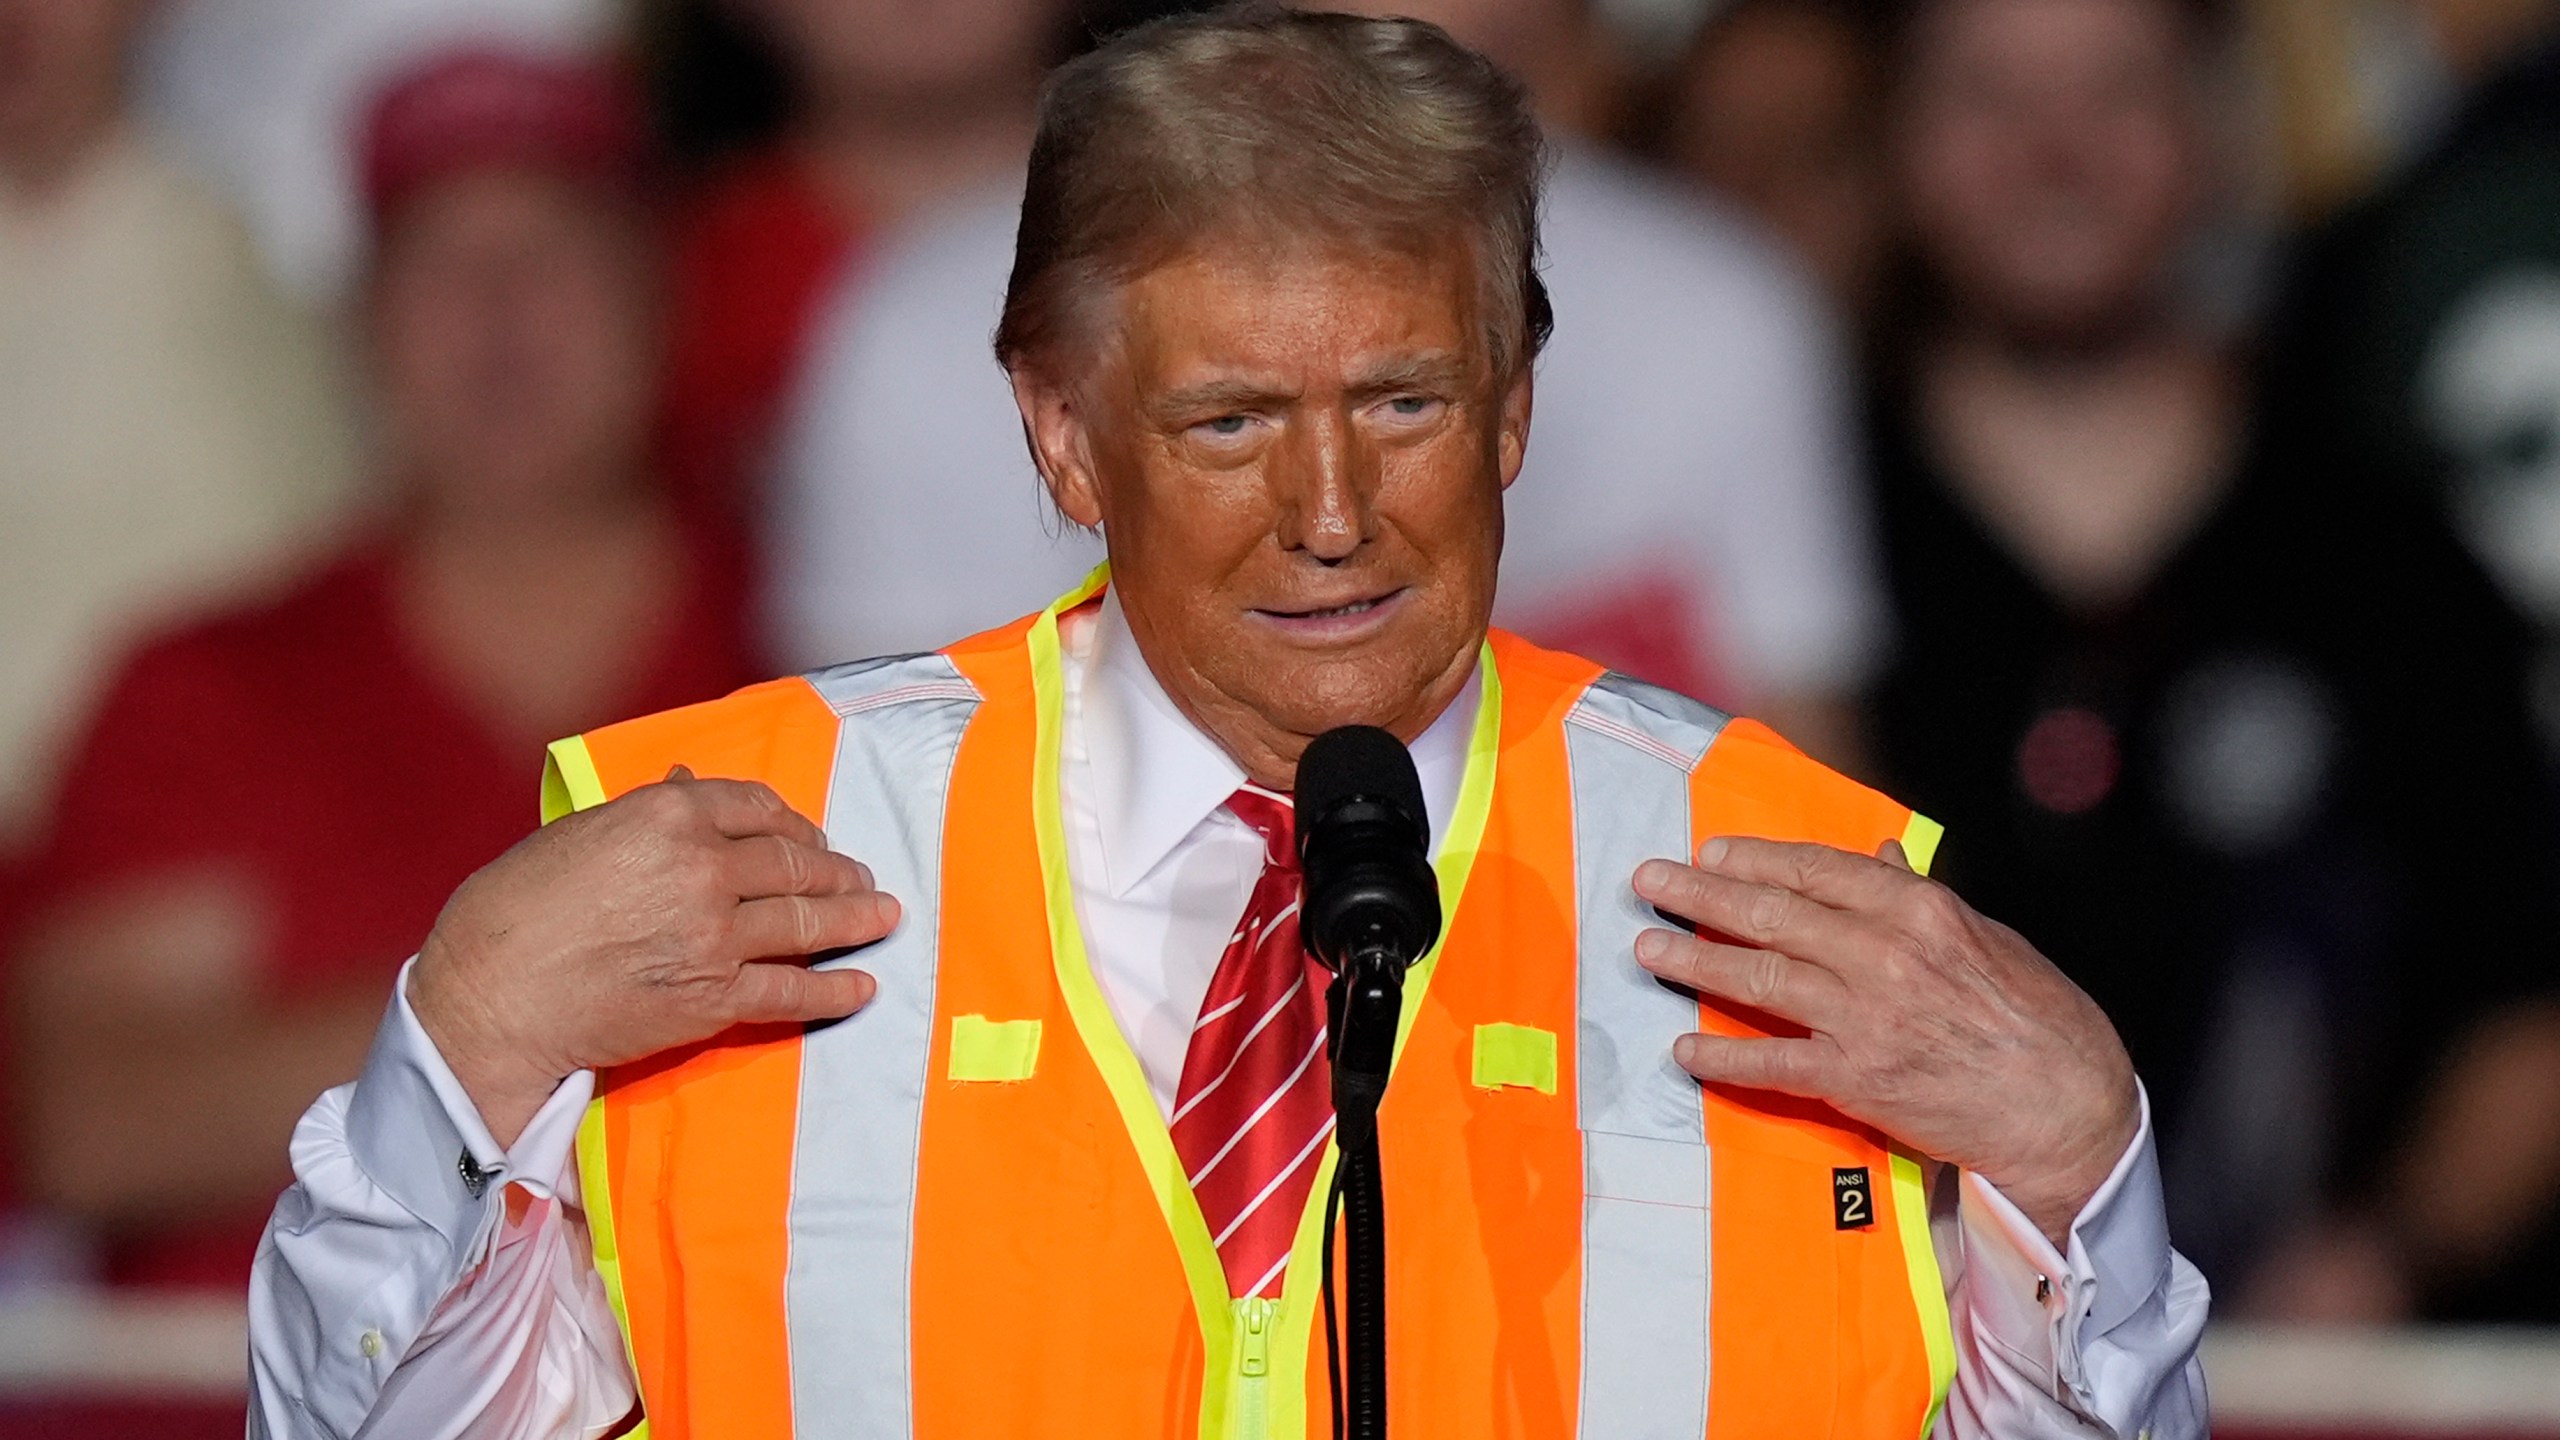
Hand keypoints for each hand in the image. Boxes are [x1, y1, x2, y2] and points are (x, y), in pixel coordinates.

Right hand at [410, 771, 900, 1144]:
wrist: (492, 995)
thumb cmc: (516, 910)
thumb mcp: (580, 834)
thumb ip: (645, 811)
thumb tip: (685, 781)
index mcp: (669, 813)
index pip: (759, 808)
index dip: (794, 825)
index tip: (812, 838)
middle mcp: (703, 866)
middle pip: (794, 864)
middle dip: (838, 872)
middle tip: (864, 880)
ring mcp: (716, 933)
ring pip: (805, 922)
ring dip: (854, 920)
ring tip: (883, 918)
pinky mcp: (716, 996)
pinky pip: (793, 991)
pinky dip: (835, 991)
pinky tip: (863, 987)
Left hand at [1631, 836, 2135, 1247]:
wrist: (2067, 1108)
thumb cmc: (2035, 1019)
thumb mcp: (1985, 938)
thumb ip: (1921, 897)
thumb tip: (1879, 856)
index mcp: (1919, 911)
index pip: (1817, 870)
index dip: (1755, 860)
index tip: (1710, 852)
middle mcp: (1884, 956)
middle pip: (1773, 915)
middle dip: (1701, 895)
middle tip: (1650, 882)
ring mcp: (1866, 1019)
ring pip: (1760, 978)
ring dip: (1695, 961)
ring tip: (1648, 949)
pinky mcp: (1857, 1080)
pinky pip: (1774, 1064)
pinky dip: (1723, 1057)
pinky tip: (1684, 1048)